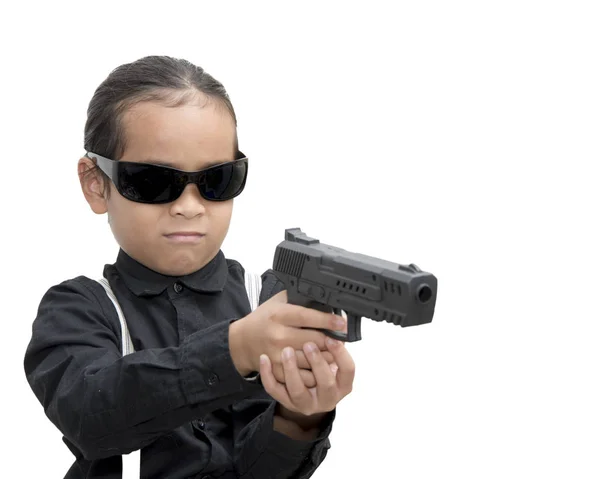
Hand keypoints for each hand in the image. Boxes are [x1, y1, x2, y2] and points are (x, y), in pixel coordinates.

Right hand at [229, 291, 345, 387]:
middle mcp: (278, 336)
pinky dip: (316, 371)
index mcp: (278, 316)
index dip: (327, 320)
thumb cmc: (264, 319)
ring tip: (334, 351)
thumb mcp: (278, 302)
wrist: (242, 342)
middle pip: (314, 341)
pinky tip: (322, 365)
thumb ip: (299, 298)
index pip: (307, 317)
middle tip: (341, 337)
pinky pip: (304, 376)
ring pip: (312, 360)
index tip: (342, 322)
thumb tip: (325, 297)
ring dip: (327, 356)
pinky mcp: (279, 373)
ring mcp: (278, 356)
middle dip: (331, 340)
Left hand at [259, 335, 354, 415]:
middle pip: (326, 383)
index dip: (341, 354)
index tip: (332, 337)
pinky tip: (265, 359)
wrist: (300, 385)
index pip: (348, 370)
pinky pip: (275, 391)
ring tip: (287, 351)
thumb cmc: (317, 361)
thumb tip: (337, 318)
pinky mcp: (287, 402)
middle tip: (309, 344)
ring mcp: (307, 403)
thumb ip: (333, 340)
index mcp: (343, 383)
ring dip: (292, 371)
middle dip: (318, 363)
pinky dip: (268, 376)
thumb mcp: (331, 355)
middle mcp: (328, 397)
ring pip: (298, 391)